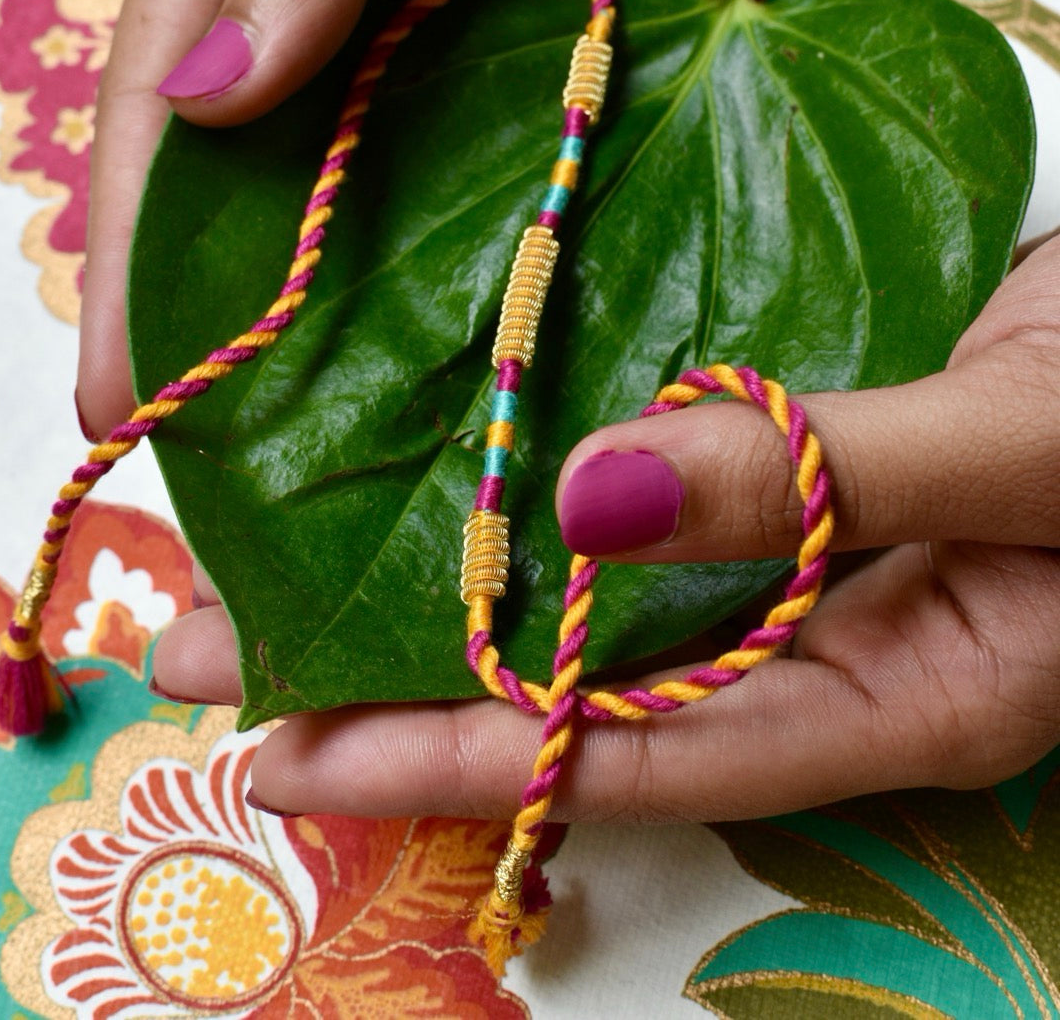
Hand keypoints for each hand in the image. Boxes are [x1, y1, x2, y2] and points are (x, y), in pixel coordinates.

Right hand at [76, 0, 757, 436]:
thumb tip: (216, 105)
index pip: (168, 133)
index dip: (140, 272)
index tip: (128, 405)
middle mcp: (333, 6)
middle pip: (277, 193)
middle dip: (256, 323)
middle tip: (252, 464)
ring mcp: (447, 34)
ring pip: (396, 197)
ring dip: (383, 310)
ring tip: (380, 439)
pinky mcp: (556, 38)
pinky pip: (522, 157)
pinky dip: (511, 241)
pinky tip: (514, 333)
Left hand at [152, 230, 1059, 821]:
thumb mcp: (1016, 449)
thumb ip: (822, 474)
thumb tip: (588, 499)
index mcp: (902, 693)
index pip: (647, 753)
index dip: (466, 757)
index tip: (295, 748)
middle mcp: (833, 643)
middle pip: (596, 692)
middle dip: (408, 689)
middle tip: (226, 665)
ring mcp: (810, 558)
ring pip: (606, 600)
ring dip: (460, 589)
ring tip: (293, 580)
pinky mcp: (798, 472)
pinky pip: (652, 504)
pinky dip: (552, 500)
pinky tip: (459, 481)